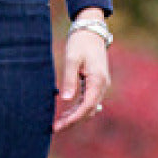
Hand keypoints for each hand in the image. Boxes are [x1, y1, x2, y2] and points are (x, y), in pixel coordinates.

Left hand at [54, 8, 110, 132]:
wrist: (91, 29)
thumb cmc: (80, 42)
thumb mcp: (72, 58)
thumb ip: (69, 79)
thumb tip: (65, 99)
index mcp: (98, 81)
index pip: (87, 106)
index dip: (73, 118)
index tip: (60, 125)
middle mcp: (102, 85)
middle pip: (89, 110)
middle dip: (73, 120)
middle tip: (55, 128)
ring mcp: (100, 85)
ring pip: (89, 107)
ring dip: (75, 116)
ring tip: (59, 122)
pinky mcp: (96, 83)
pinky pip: (88, 100)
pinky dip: (78, 107)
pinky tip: (66, 111)